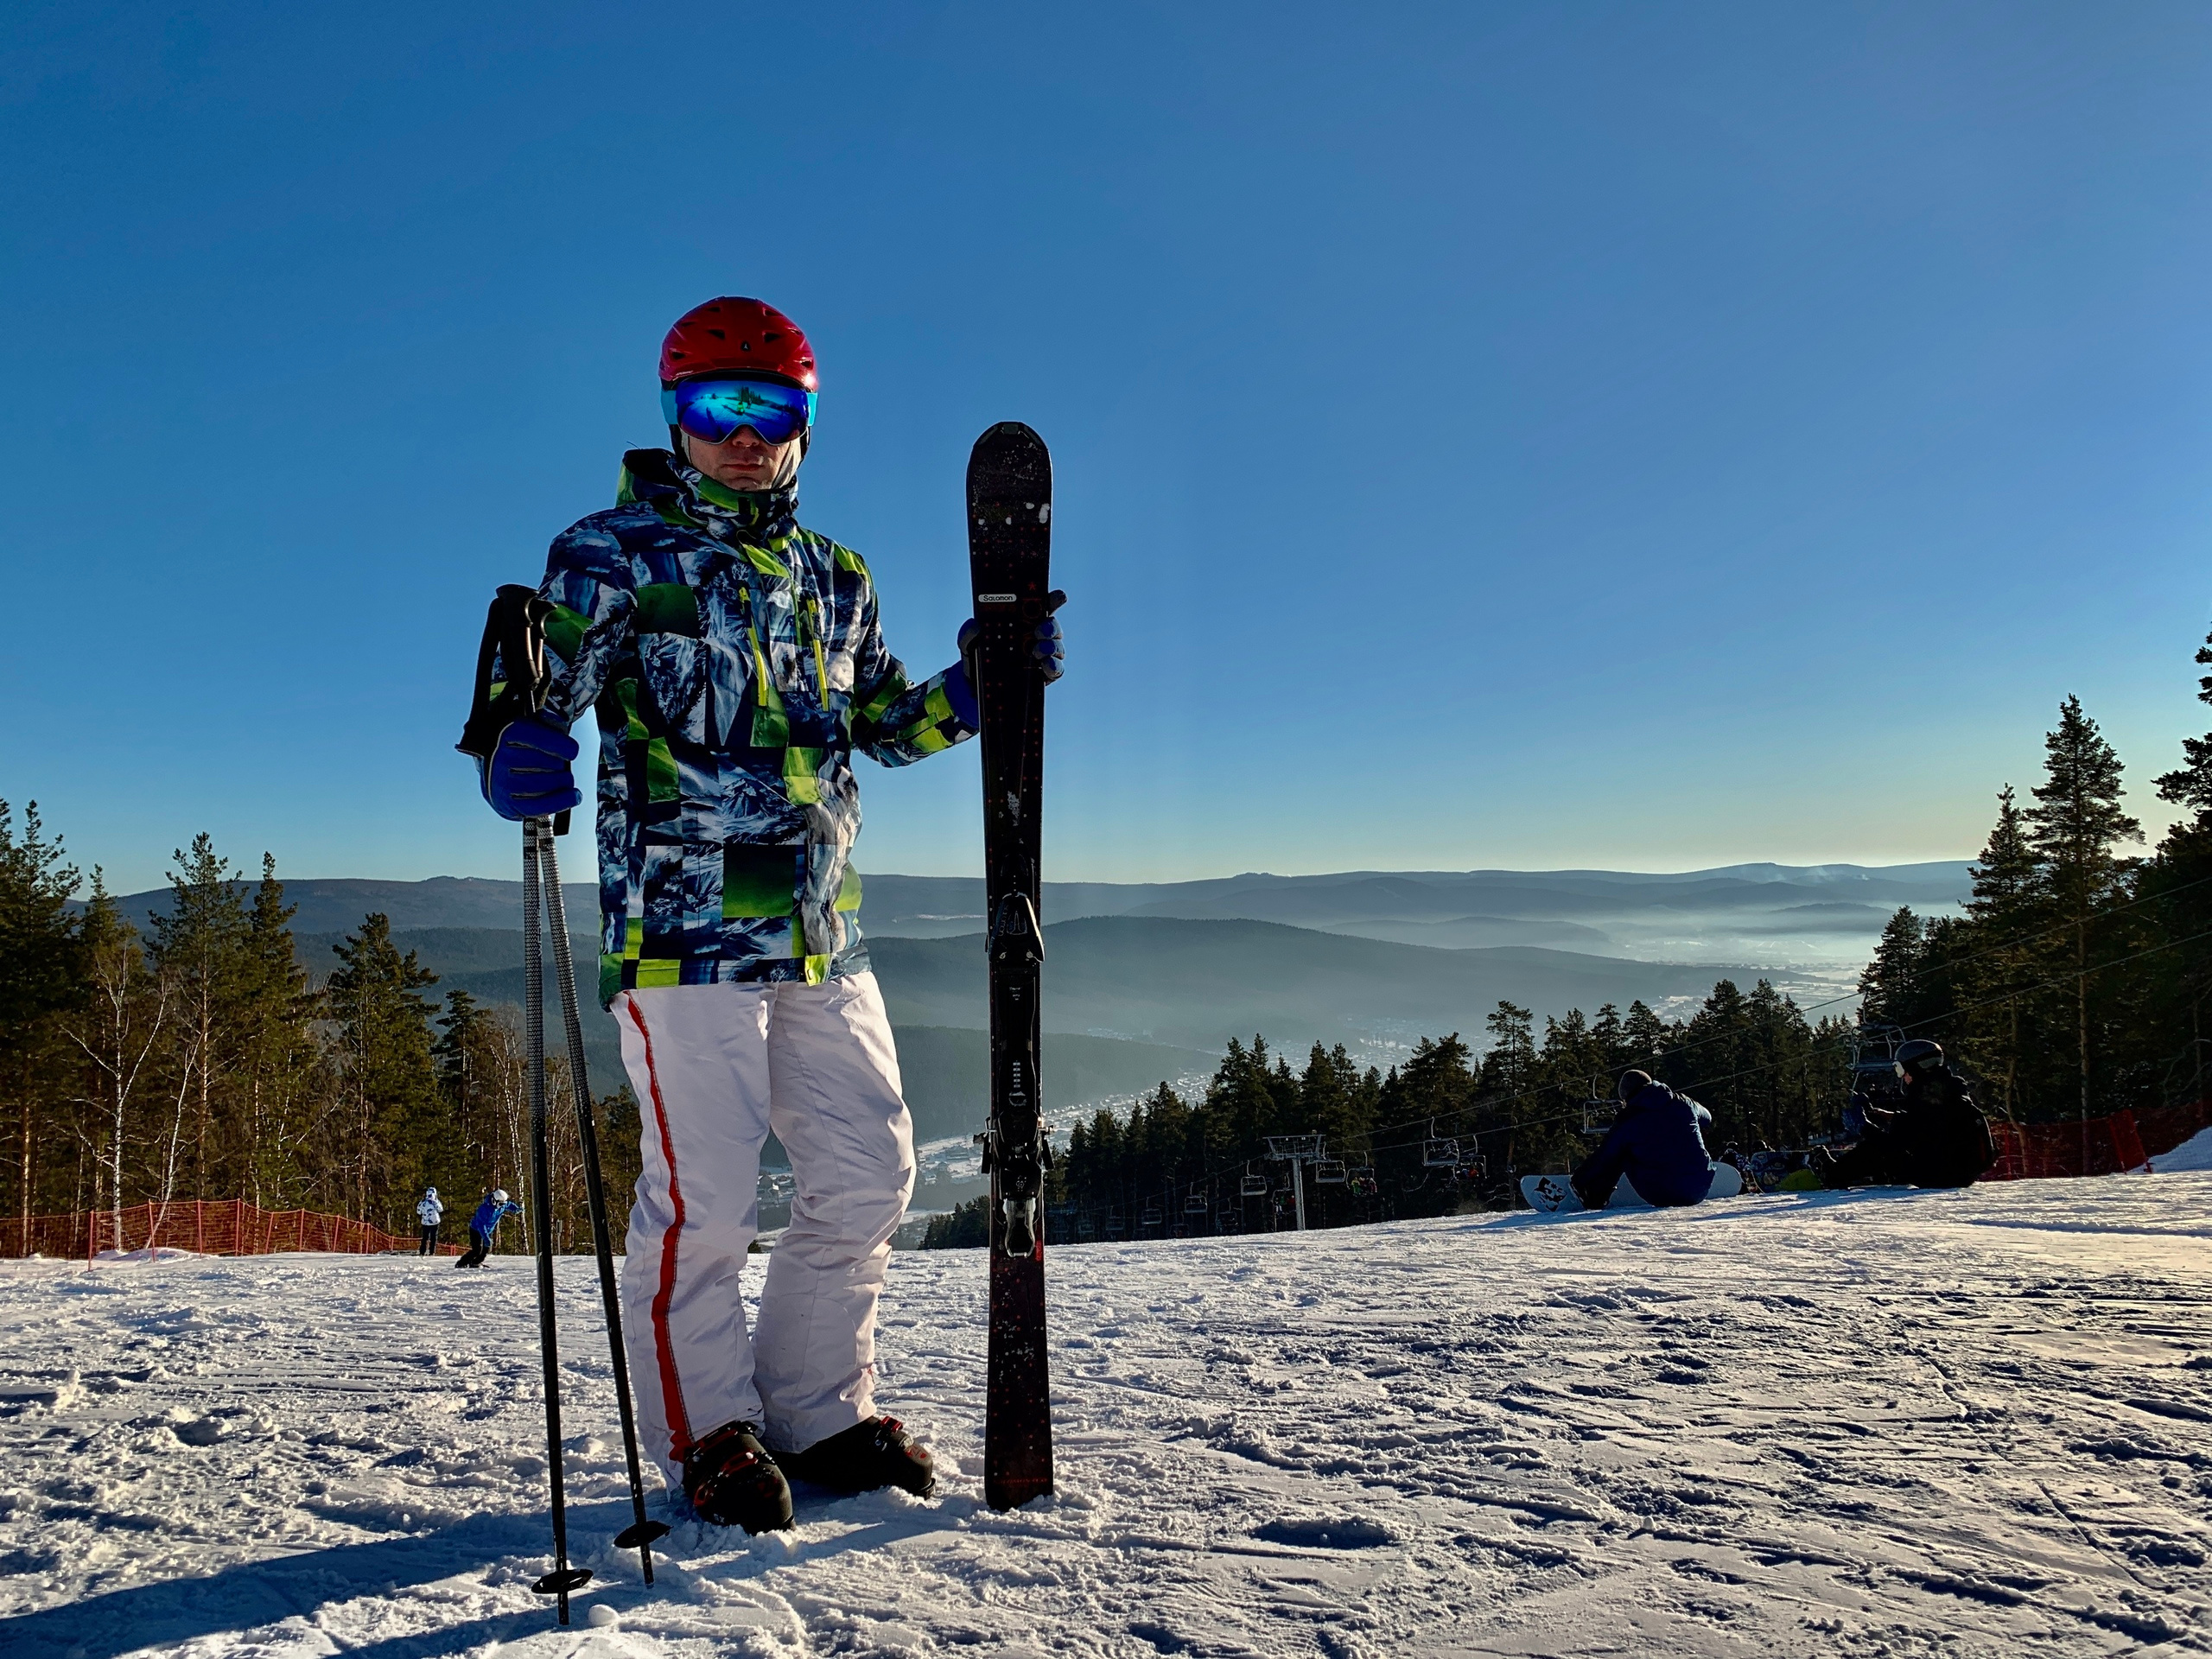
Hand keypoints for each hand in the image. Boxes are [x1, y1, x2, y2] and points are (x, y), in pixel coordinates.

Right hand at [480, 716, 580, 820]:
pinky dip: (562, 801)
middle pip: (550, 762)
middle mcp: (502, 757)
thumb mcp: (533, 728)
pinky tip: (574, 796)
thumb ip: (548, 722)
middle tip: (555, 764)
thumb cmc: (521, 749)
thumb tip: (557, 722)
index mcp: (508, 734)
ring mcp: (503, 783)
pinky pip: (541, 806)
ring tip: (559, 778)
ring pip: (549, 783)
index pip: (540, 738)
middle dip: (560, 764)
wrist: (496, 771)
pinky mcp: (508, 805)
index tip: (572, 751)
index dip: (562, 745)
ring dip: (563, 781)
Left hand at [948, 600, 1066, 720]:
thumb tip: (976, 626)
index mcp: (1022, 623)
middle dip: (1050, 626)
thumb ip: (968, 633)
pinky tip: (1046, 664)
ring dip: (1051, 646)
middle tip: (1039, 630)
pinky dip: (1054, 665)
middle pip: (1052, 627)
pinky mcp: (1044, 676)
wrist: (975, 688)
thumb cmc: (977, 658)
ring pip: (1057, 647)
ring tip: (1037, 650)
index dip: (1052, 600)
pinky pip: (1057, 669)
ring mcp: (1042, 656)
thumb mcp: (968, 644)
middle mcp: (1036, 637)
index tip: (1057, 597)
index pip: (1041, 608)